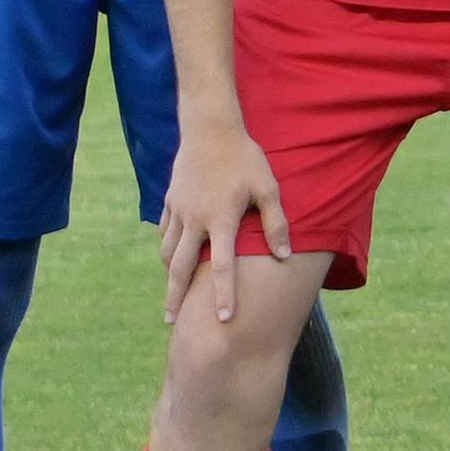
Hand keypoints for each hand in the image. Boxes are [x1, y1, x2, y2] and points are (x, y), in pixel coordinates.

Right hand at [159, 116, 289, 323]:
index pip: (221, 266)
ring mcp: (178, 210)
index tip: (223, 319)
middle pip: (179, 267)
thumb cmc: (245, 159)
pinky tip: (169, 257)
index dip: (223, 294)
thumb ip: (276, 223)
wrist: (210, 129)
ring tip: (171, 293)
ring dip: (168, 275)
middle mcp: (195, 220)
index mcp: (221, 220)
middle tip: (170, 321)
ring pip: (167, 250)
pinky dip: (166, 247)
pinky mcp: (170, 200)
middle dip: (175, 297)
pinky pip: (164, 231)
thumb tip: (284, 255)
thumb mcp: (268, 188)